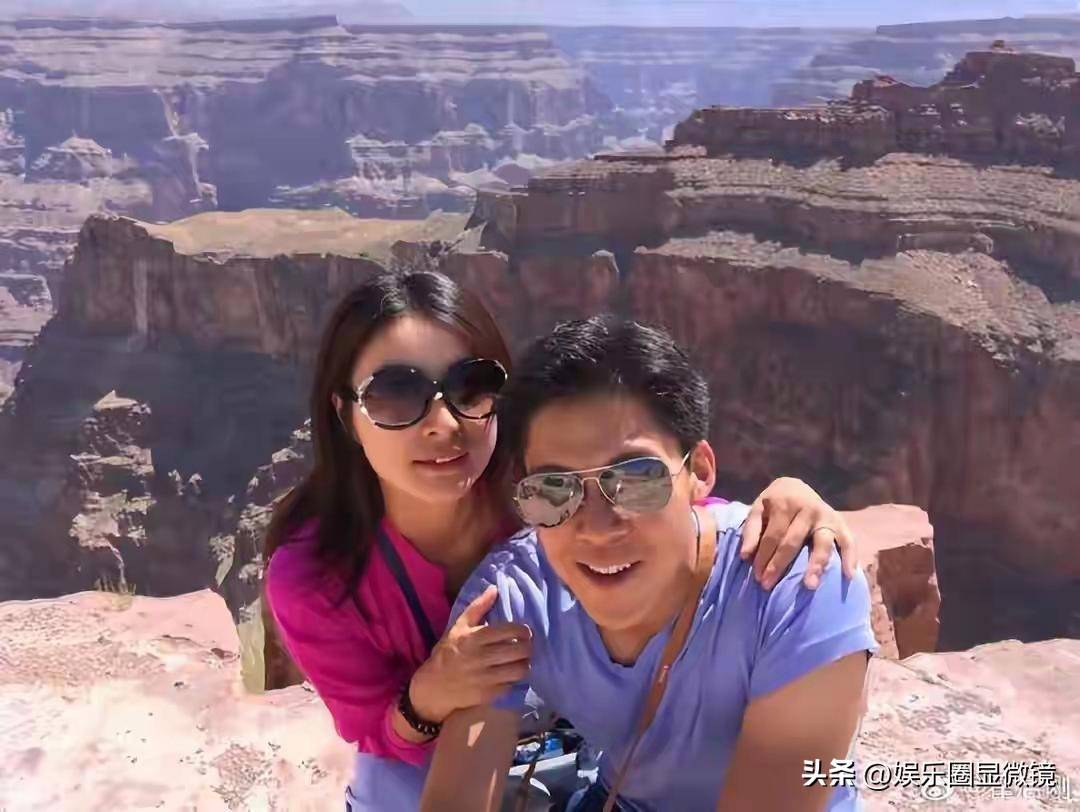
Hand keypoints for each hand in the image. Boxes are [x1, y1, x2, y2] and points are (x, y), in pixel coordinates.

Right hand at [409, 586, 531, 723]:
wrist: (433, 686)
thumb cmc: (448, 652)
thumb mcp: (458, 626)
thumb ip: (478, 607)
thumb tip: (494, 588)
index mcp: (474, 637)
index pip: (509, 631)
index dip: (523, 630)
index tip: (525, 632)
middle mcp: (481, 657)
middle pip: (518, 650)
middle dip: (528, 647)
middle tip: (527, 646)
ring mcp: (485, 677)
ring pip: (519, 669)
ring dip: (525, 664)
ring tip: (523, 661)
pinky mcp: (488, 694)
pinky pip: (511, 685)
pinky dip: (514, 679)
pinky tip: (511, 674)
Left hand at [738, 477, 856, 590]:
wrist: (796, 486)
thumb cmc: (774, 503)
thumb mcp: (758, 509)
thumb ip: (751, 531)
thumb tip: (745, 556)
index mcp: (785, 503)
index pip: (773, 536)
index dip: (764, 557)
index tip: (758, 577)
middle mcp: (807, 509)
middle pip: (793, 542)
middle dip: (779, 565)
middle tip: (768, 585)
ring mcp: (826, 515)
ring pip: (822, 542)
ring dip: (817, 564)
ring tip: (810, 585)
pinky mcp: (840, 522)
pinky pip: (849, 541)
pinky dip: (851, 557)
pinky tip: (849, 576)